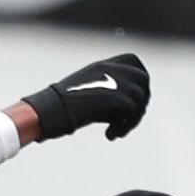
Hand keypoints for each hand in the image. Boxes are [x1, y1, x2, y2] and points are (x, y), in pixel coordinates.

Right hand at [21, 53, 149, 140]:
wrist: (51, 110)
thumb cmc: (62, 107)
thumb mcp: (88, 92)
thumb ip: (107, 92)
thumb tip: (125, 108)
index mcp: (103, 65)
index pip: (132, 60)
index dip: (138, 78)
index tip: (133, 96)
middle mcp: (111, 69)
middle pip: (142, 79)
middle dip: (140, 100)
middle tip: (128, 119)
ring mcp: (116, 82)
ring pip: (140, 98)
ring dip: (131, 119)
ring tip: (116, 131)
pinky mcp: (118, 98)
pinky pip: (133, 112)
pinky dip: (124, 127)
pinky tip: (110, 135)